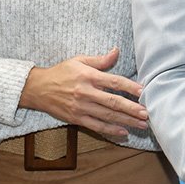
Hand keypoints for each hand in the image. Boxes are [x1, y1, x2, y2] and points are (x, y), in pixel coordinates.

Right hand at [19, 47, 147, 137]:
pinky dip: (110, 130)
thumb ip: (100, 59)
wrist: (37, 88)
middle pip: (113, 102)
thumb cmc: (61, 72)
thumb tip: (117, 50)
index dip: (131, 87)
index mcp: (89, 76)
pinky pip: (96, 126)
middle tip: (147, 113)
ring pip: (107, 116)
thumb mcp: (79, 60)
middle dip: (132, 109)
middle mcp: (86, 93)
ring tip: (141, 124)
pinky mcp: (76, 118)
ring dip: (126, 121)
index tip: (144, 92)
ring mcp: (81, 107)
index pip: (114, 82)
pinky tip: (123, 132)